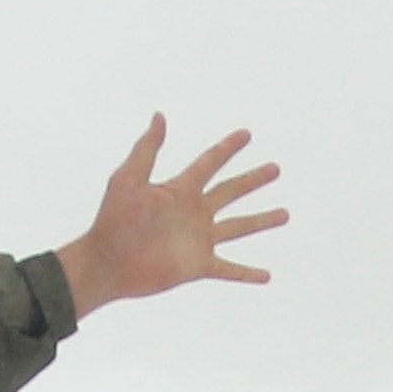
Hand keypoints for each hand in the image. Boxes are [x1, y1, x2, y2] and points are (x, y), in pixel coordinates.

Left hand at [56, 117, 283, 317]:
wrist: (107, 262)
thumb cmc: (112, 220)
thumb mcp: (128, 178)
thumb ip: (146, 149)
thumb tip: (159, 115)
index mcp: (180, 190)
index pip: (210, 163)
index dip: (227, 148)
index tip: (246, 134)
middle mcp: (194, 212)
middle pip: (231, 191)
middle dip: (253, 180)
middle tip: (276, 168)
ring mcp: (198, 239)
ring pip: (238, 228)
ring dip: (261, 221)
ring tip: (285, 214)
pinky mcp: (198, 265)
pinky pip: (229, 269)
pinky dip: (248, 273)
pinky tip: (267, 276)